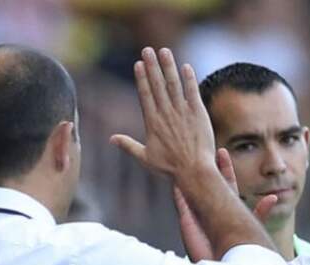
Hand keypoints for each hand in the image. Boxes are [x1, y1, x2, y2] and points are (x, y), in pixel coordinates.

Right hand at [110, 47, 215, 177]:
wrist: (194, 171)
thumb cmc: (170, 168)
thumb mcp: (145, 157)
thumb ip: (128, 145)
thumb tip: (111, 139)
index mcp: (152, 122)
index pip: (145, 95)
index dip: (142, 78)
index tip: (138, 64)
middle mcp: (166, 113)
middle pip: (157, 85)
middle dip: (152, 66)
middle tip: (147, 49)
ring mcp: (182, 112)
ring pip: (173, 84)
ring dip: (168, 66)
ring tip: (164, 51)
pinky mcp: (198, 113)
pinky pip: (192, 91)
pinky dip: (189, 78)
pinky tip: (186, 66)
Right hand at [174, 149, 277, 261]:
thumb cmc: (239, 250)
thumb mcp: (251, 227)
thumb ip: (260, 212)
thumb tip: (273, 197)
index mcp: (227, 207)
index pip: (225, 181)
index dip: (224, 167)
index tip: (223, 151)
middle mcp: (212, 208)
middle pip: (208, 181)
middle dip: (207, 164)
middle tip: (205, 147)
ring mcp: (199, 213)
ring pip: (193, 189)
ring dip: (189, 174)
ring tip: (185, 156)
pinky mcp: (187, 221)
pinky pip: (181, 203)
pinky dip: (178, 191)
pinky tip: (173, 178)